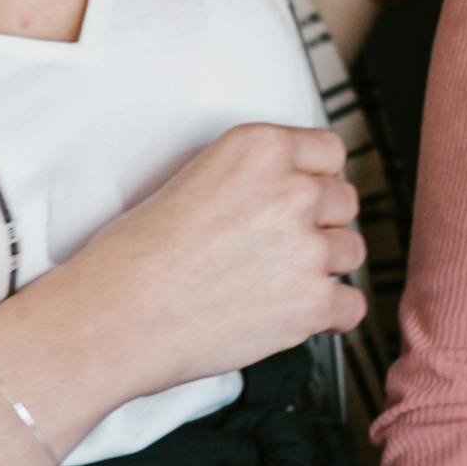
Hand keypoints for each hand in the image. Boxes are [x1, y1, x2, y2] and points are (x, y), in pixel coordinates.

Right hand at [0, 124, 363, 465]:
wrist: (115, 316)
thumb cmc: (134, 255)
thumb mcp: (191, 179)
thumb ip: (250, 177)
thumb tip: (284, 189)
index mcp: (260, 149)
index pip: (329, 153)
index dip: (312, 180)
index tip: (298, 198)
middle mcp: (292, 191)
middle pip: (344, 202)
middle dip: (318, 224)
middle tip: (278, 247)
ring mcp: (308, 249)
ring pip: (350, 252)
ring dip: (323, 268)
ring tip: (274, 283)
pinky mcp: (312, 303)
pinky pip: (352, 305)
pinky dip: (328, 316)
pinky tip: (293, 314)